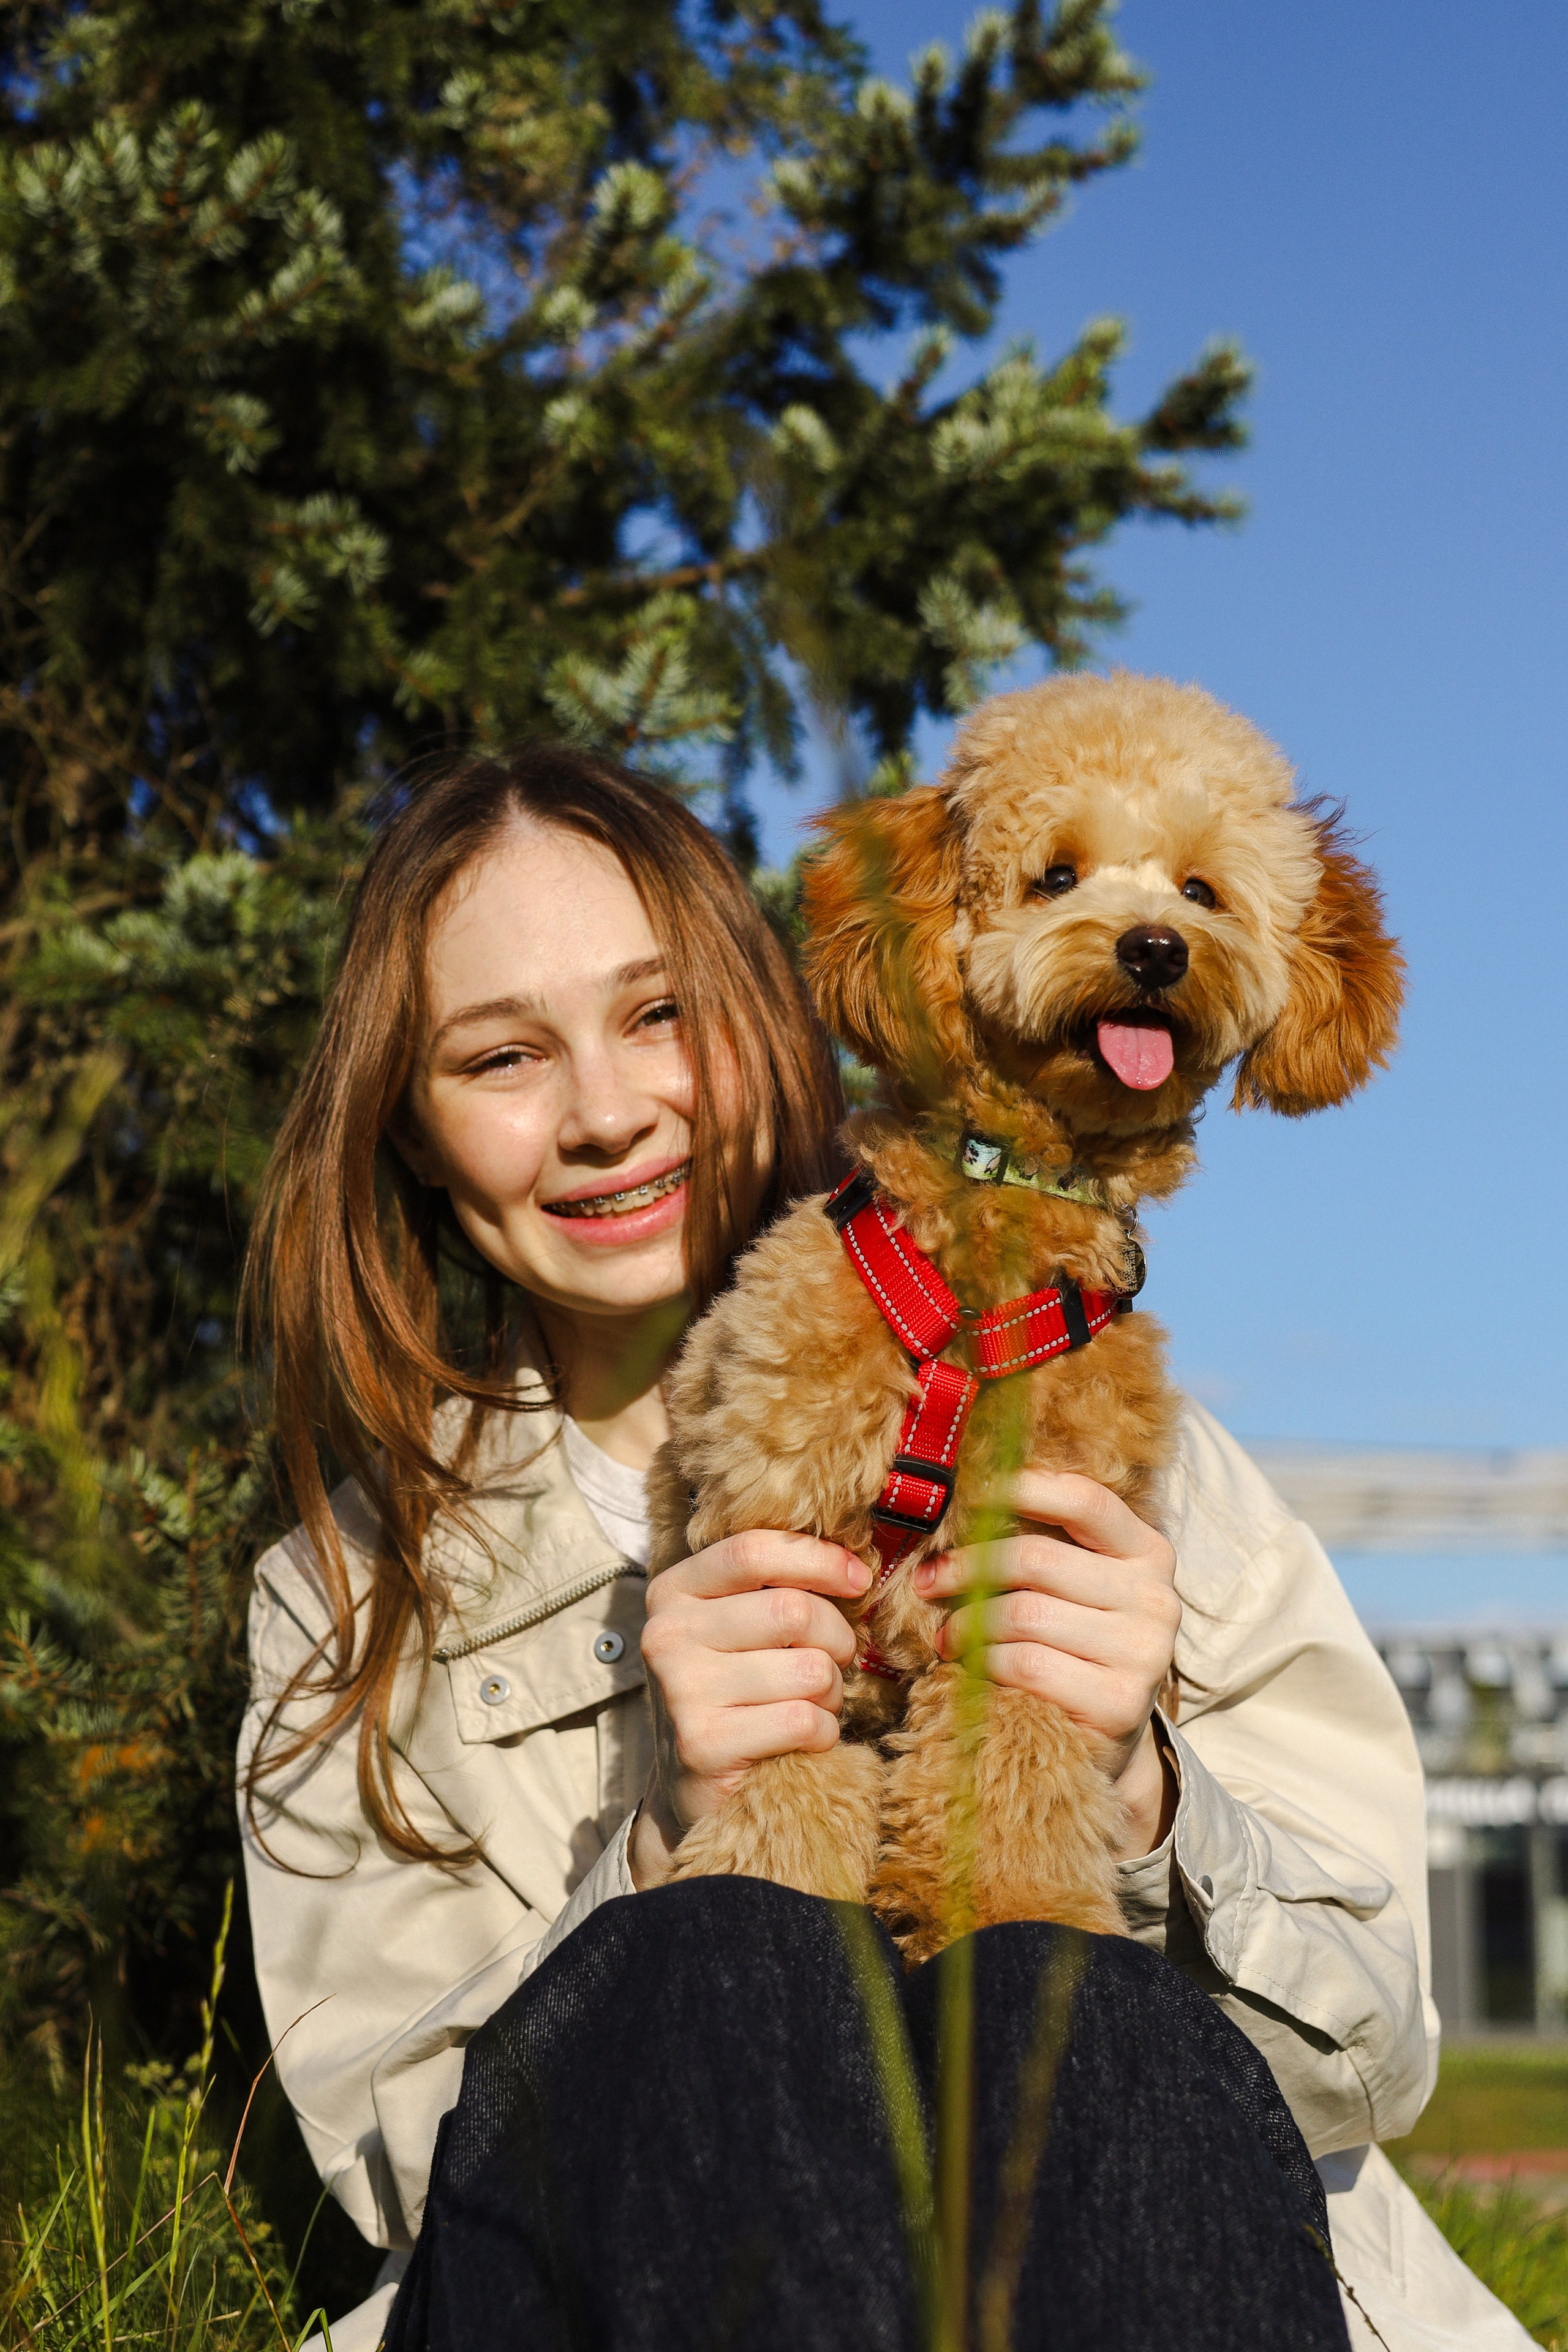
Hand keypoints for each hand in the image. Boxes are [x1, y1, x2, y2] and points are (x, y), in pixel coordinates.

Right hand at [631, 1532, 870, 1889]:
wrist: (690, 1783)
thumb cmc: (735, 1688)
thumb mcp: (737, 1625)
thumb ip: (775, 1587)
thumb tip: (857, 1562)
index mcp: (673, 1591)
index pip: (752, 1551)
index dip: (818, 1560)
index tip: (857, 1580)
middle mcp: (667, 1635)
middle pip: (792, 1612)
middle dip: (838, 1638)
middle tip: (839, 1660)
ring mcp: (681, 1690)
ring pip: (809, 1670)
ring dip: (832, 1691)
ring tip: (815, 1703)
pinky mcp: (703, 1744)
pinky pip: (803, 1721)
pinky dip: (824, 1732)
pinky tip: (805, 1739)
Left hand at [912, 1470, 1179, 1858]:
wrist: (1104, 1735)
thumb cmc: (1072, 1644)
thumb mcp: (1070, 1586)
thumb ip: (1038, 1543)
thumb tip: (960, 1500)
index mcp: (1148, 1552)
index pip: (1085, 1500)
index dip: (1023, 1489)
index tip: (970, 1494)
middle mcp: (1156, 1598)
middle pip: (1037, 1558)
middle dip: (968, 1566)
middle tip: (929, 1581)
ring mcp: (1144, 1653)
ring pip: (1026, 1613)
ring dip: (968, 1623)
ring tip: (947, 1635)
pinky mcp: (1121, 1704)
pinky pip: (1027, 1663)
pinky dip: (985, 1662)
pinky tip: (969, 1666)